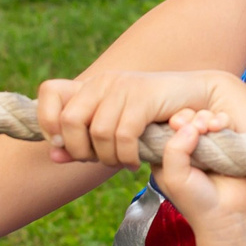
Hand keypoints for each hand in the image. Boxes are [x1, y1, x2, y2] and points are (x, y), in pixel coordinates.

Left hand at [35, 69, 236, 166]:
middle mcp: (103, 81)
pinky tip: (135, 163)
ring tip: (121, 163)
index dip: (48, 122)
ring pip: (99, 133)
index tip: (63, 146)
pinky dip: (127, 157)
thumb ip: (81, 142)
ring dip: (108, 159)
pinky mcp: (143, 97)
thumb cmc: (153, 118)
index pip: (49, 92)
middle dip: (80, 150)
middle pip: (69, 120)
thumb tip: (53, 156)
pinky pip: (124, 135)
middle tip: (98, 161)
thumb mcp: (112, 130)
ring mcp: (123, 87)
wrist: (197, 98)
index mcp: (91, 85)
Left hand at [153, 109, 245, 233]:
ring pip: (205, 118)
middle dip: (190, 118)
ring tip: (209, 127)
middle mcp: (187, 148)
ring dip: (206, 117)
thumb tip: (191, 126)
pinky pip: (224, 124)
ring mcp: (208, 145)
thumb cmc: (197, 201)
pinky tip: (220, 126)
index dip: (171, 121)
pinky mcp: (228, 145)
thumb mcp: (174, 178)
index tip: (176, 124)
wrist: (229, 214)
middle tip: (197, 127)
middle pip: (185, 119)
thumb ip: (174, 150)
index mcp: (167, 156)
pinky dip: (223, 120)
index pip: (163, 128)